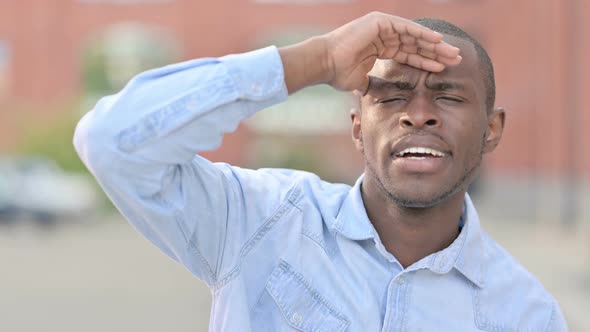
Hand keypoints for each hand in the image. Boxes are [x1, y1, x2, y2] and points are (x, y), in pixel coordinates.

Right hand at [279, 12, 461, 93]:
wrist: (325, 64)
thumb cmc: (338, 74)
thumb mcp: (362, 82)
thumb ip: (374, 85)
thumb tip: (378, 98)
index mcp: (380, 47)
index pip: (409, 54)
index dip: (426, 62)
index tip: (442, 69)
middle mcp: (383, 35)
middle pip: (416, 44)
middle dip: (436, 52)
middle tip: (456, 59)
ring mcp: (382, 26)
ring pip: (415, 36)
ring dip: (434, 44)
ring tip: (452, 52)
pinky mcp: (381, 22)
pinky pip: (407, 29)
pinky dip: (422, 35)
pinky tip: (438, 42)